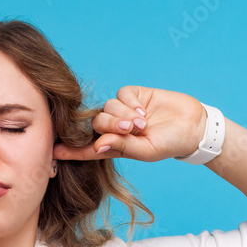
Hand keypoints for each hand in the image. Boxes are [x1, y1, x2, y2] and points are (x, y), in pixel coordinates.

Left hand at [52, 86, 206, 162]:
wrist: (193, 125)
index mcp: (115, 146)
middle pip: (97, 123)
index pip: (87, 148)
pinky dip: (130, 102)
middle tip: (132, 129)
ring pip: (108, 107)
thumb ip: (121, 146)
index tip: (53, 152)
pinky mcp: (134, 95)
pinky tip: (144, 111)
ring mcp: (124, 110)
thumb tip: (97, 145)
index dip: (71, 150)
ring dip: (124, 115)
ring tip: (143, 123)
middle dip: (111, 125)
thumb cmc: (169, 144)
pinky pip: (120, 94)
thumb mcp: (145, 150)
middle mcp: (116, 128)